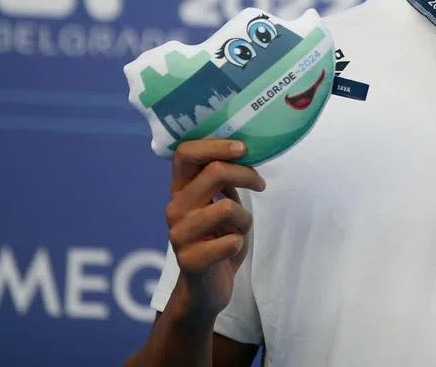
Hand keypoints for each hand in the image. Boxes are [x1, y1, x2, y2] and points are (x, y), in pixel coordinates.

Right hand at [164, 139, 265, 320]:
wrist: (206, 291)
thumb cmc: (218, 241)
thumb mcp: (220, 205)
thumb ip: (223, 181)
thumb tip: (241, 150)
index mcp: (181, 191)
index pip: (185, 153)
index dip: (215, 145)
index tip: (242, 148)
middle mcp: (175, 209)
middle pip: (214, 172)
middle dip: (245, 174)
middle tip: (260, 184)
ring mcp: (179, 235)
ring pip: (227, 207)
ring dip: (244, 218)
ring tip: (239, 230)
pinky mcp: (190, 260)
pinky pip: (230, 241)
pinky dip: (238, 243)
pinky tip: (229, 250)